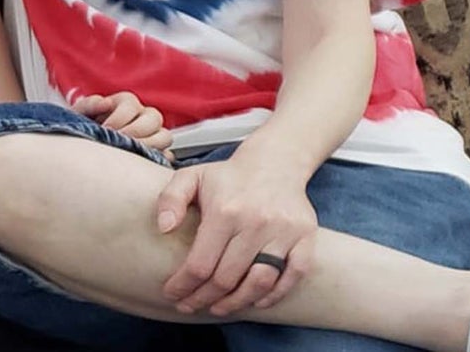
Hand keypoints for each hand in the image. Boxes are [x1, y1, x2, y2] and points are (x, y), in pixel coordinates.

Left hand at [72, 91, 171, 153]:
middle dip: (135, 131)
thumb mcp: (81, 115)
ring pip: (165, 136)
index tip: (106, 130)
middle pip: (154, 118)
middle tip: (120, 143)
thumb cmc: (84, 132)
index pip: (131, 104)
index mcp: (126, 103)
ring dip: (149, 145)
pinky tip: (143, 164)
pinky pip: (167, 156)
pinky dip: (159, 159)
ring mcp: (154, 135)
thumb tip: (106, 103)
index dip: (118, 118)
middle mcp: (143, 116)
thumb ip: (89, 105)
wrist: (84, 155)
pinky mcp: (158, 154)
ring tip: (130, 154)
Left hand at [156, 155, 315, 316]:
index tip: (173, 294)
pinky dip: (274, 295)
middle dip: (203, 298)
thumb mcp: (191, 177)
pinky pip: (292, 276)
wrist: (275, 161)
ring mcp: (284, 232)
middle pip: (226, 279)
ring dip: (237, 303)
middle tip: (191, 305)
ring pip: (259, 282)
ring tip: (219, 308)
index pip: (200, 264)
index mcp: (225, 211)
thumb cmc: (228, 176)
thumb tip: (164, 228)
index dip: (183, 285)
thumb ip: (170, 199)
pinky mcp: (305, 238)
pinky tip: (256, 301)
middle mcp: (256, 223)